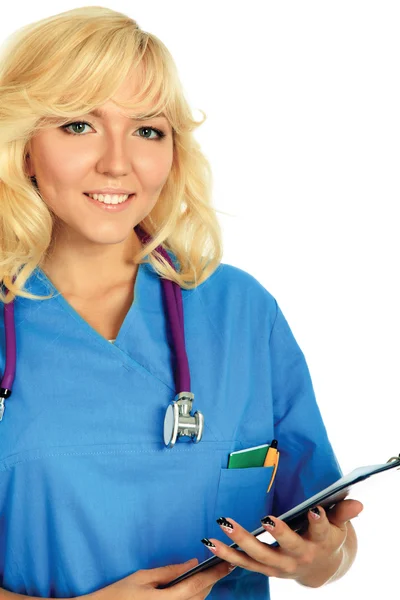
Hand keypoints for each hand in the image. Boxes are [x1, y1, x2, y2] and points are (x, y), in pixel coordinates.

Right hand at [85, 556, 232, 599]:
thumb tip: (192, 562)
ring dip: (205, 588)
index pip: (197, 585)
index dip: (215, 574)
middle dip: (212, 580)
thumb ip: (170, 571)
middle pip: (200, 596)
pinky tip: (196, 585)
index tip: (228, 562)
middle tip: (224, 563)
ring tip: (213, 572)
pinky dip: (194, 596)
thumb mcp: (144, 577)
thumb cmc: (119, 594)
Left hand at [200, 498, 362, 585]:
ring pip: (258, 557)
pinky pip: (243, 564)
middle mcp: (299, 556)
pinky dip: (226, 555)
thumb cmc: (327, 536)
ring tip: (222, 528)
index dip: (319, 522)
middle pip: (287, 547)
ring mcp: (279, 566)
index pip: (321, 530)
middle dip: (278, 534)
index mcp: (319, 542)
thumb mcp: (337, 525)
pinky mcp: (264, 568)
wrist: (319, 568)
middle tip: (266, 519)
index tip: (314, 510)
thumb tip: (356, 501)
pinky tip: (210, 543)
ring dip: (239, 544)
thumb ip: (342, 512)